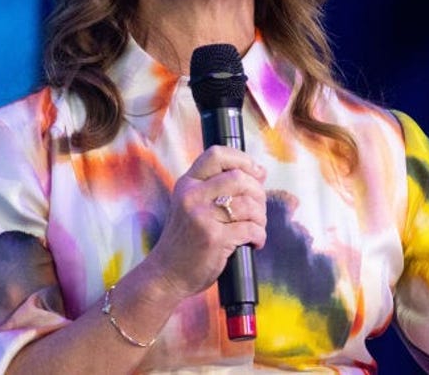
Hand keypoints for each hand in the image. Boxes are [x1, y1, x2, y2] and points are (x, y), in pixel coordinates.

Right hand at [141, 145, 266, 301]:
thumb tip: (259, 172)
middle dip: (258, 192)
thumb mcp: (191, 205)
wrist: (167, 274)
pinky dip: (259, 236)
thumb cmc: (185, 240)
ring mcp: (202, 217)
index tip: (256, 173)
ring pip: (248, 204)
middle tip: (258, 209)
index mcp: (188, 184)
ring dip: (261, 217)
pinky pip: (250, 229)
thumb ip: (217, 187)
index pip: (216, 154)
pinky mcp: (214, 238)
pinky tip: (254, 242)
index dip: (242, 160)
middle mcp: (192, 196)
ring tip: (256, 227)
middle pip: (239, 178)